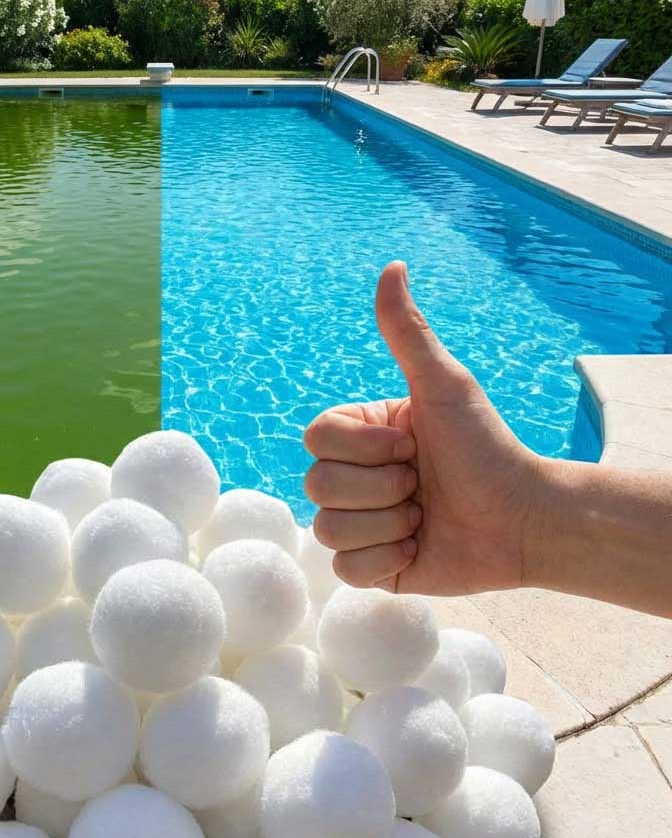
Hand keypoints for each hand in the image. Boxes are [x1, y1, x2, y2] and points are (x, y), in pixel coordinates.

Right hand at [303, 261, 544, 594]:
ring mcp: (359, 524)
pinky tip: (418, 547)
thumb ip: (408, 334)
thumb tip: (392, 267)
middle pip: (318, 486)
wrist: (522, 519)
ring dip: (388, 524)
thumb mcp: (444, 386)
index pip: (315, 439)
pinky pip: (344, 570)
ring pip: (328, 529)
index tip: (411, 445)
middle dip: (382, 488)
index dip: (364, 448)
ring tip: (424, 517)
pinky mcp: (371, 567)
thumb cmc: (486, 446)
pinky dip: (386, 560)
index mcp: (359, 435)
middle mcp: (352, 477)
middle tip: (422, 484)